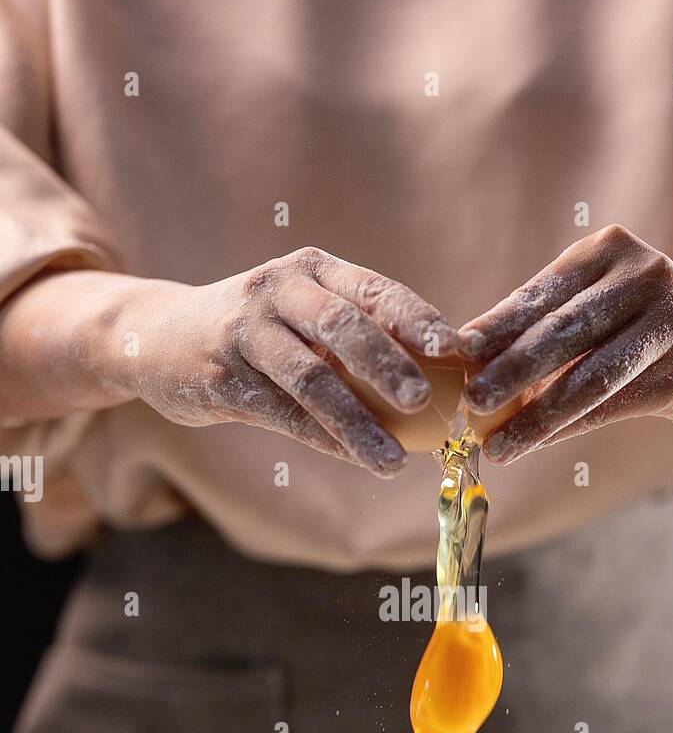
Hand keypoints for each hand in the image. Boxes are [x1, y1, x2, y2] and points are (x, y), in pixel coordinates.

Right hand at [115, 249, 457, 474]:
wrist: (157, 337)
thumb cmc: (256, 332)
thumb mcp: (302, 313)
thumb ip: (357, 333)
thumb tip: (444, 375)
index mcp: (312, 270)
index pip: (373, 290)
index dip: (416, 319)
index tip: (456, 351)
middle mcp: (278, 290)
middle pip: (342, 327)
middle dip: (389, 365)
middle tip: (425, 402)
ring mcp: (245, 332)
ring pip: (312, 379)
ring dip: (358, 423)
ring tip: (395, 462)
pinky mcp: (223, 376)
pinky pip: (282, 414)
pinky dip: (323, 439)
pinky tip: (355, 460)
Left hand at [457, 225, 672, 463]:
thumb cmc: (628, 314)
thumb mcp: (591, 296)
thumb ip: (539, 321)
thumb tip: (467, 362)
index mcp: (609, 250)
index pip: (545, 291)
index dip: (501, 322)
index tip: (461, 349)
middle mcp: (645, 279)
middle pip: (566, 332)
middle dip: (513, 371)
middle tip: (472, 402)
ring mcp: (669, 326)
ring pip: (590, 379)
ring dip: (537, 416)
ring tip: (498, 443)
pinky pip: (610, 407)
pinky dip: (566, 428)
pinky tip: (533, 443)